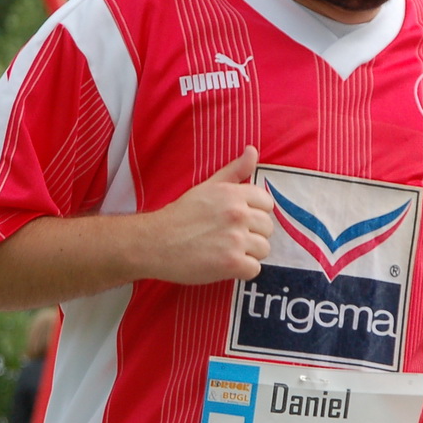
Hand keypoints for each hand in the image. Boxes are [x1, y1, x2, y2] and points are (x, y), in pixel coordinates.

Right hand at [144, 146, 273, 285]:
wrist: (155, 242)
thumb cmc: (180, 215)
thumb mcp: (207, 187)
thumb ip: (234, 171)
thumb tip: (253, 150)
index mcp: (233, 194)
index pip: (267, 204)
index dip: (255, 214)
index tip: (238, 221)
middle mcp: (238, 214)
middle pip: (268, 228)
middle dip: (252, 235)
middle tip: (228, 238)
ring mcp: (236, 239)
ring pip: (264, 249)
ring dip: (248, 254)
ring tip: (226, 251)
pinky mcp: (232, 263)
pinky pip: (254, 270)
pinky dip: (241, 271)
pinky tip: (224, 265)